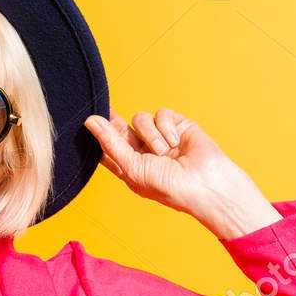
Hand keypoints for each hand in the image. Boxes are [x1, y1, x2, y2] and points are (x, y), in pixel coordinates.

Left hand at [85, 108, 280, 239]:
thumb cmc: (169, 187)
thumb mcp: (133, 168)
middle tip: (103, 108)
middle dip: (114, 122)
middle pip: (122, 129)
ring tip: (164, 151)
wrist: (206, 184)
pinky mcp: (178, 126)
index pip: (109, 148)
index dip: (99, 135)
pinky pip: (162, 114)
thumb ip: (110, 143)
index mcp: (131, 167)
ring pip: (142, 119)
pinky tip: (176, 142)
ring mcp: (162, 138)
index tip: (88, 119)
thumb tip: (90, 121)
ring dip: (151, 134)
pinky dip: (166, 127)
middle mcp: (145, 152)